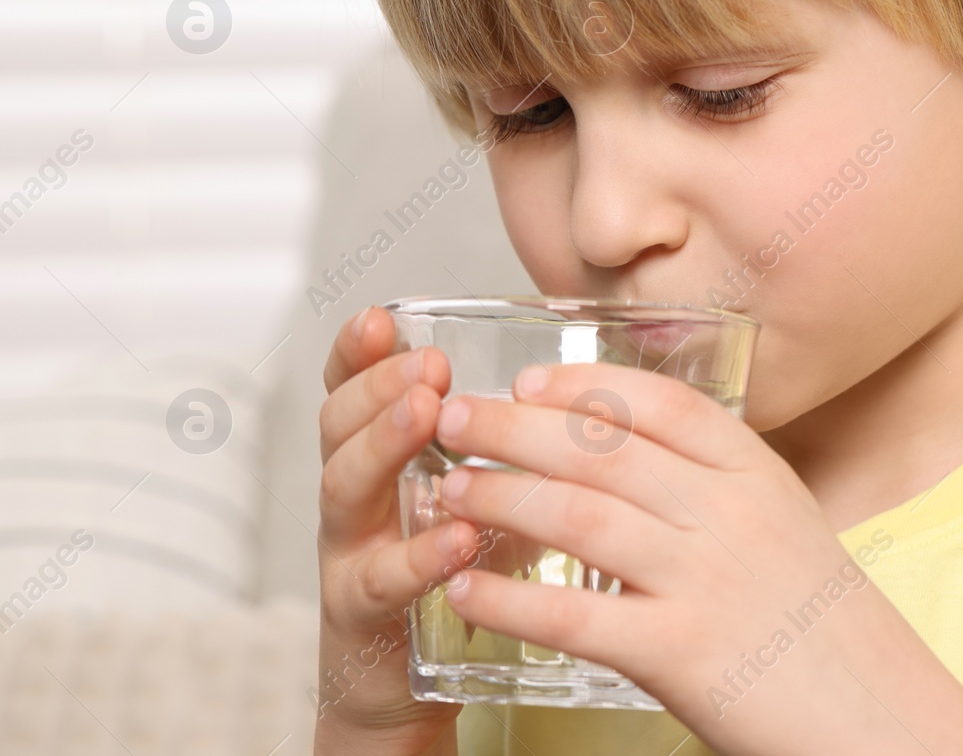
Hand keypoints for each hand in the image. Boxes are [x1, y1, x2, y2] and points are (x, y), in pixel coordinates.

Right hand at [312, 306, 476, 755]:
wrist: (407, 681)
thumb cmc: (457, 569)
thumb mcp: (478, 489)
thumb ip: (505, 440)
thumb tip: (583, 380)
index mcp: (382, 455)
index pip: (356, 388)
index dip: (361, 352)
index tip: (383, 318)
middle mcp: (358, 495)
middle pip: (341, 425)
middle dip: (380, 385)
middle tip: (425, 361)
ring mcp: (351, 554)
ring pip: (346, 489)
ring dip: (384, 445)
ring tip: (425, 416)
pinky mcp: (363, 617)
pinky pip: (380, 582)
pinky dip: (416, 557)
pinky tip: (452, 536)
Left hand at [432, 362, 962, 755]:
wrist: (885, 716)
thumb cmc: (825, 628)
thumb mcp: (787, 529)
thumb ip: (719, 492)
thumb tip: (629, 463)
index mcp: (758, 476)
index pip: (660, 404)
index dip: (584, 386)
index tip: (527, 380)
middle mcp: (731, 514)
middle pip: (603, 449)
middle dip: (516, 426)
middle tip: (455, 416)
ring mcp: (707, 580)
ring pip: (580, 516)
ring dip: (502, 496)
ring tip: (448, 488)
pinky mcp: (684, 654)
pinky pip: (575, 617)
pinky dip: (511, 599)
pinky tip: (467, 587)